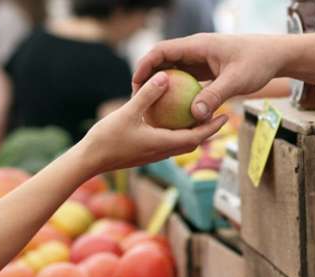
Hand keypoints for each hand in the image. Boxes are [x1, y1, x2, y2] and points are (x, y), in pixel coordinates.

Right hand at [79, 71, 227, 173]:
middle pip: (193, 142)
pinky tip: (172, 118)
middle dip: (208, 130)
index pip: (196, 137)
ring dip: (193, 132)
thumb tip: (165, 76)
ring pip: (181, 143)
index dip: (212, 127)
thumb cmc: (107, 138)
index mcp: (163, 144)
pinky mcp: (145, 153)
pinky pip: (168, 141)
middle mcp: (162, 152)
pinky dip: (176, 131)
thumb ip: (147, 95)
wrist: (89, 161)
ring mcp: (154, 154)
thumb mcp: (128, 112)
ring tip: (200, 115)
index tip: (226, 116)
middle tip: (220, 114)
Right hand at [133, 33, 287, 121]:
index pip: (162, 51)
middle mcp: (196, 50)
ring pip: (174, 71)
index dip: (145, 65)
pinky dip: (178, 92)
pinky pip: (186, 80)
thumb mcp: (236, 81)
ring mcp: (201, 60)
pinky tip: (174, 111)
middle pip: (163, 61)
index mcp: (198, 46)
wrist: (275, 56)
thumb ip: (215, 96)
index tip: (135, 84)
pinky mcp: (207, 70)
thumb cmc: (258, 63)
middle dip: (148, 78)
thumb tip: (195, 115)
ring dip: (162, 86)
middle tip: (137, 99)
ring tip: (150, 106)